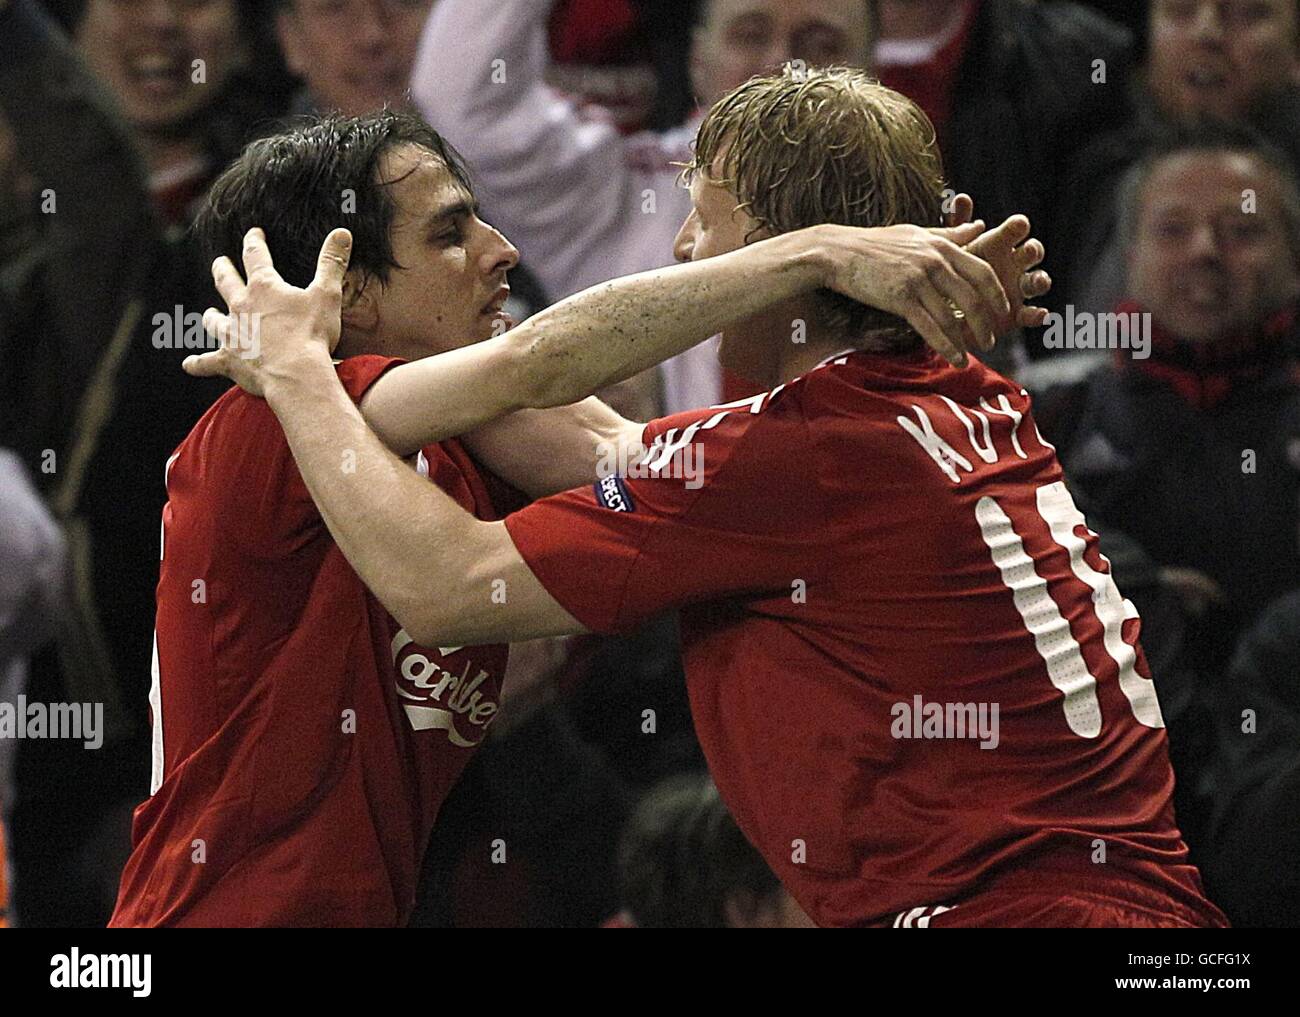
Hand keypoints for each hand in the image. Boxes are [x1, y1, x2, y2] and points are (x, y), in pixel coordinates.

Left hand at [182, 227, 352, 396]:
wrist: (296, 374)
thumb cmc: (312, 334)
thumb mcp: (327, 294)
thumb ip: (332, 262)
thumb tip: (342, 232)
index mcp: (264, 288)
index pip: (255, 255)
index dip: (254, 241)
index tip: (254, 233)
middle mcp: (241, 307)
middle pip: (226, 282)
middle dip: (223, 270)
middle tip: (220, 262)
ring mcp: (233, 335)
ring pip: (214, 321)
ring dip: (212, 317)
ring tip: (210, 315)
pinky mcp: (229, 360)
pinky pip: (207, 362)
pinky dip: (198, 363)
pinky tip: (189, 364)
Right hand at [817, 219, 1011, 366]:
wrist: (838, 252)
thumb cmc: (875, 244)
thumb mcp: (917, 232)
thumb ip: (950, 234)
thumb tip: (979, 226)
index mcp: (941, 246)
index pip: (982, 271)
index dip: (997, 295)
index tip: (1004, 311)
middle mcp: (934, 262)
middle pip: (973, 296)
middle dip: (986, 322)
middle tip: (993, 339)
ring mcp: (917, 280)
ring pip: (952, 316)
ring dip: (966, 340)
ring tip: (972, 355)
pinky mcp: (900, 298)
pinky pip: (930, 327)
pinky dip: (946, 345)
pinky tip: (954, 358)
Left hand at [947, 193, 1050, 329]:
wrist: (949, 307)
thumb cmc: (955, 270)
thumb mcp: (953, 249)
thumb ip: (958, 227)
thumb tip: (960, 197)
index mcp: (1001, 244)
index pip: (1015, 231)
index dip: (1018, 227)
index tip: (1018, 224)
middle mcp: (1016, 264)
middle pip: (1032, 253)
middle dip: (1032, 251)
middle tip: (1029, 250)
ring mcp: (1020, 289)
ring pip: (1038, 281)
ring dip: (1040, 280)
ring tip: (1038, 281)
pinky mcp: (1018, 314)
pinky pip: (1032, 314)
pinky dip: (1038, 315)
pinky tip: (1040, 314)